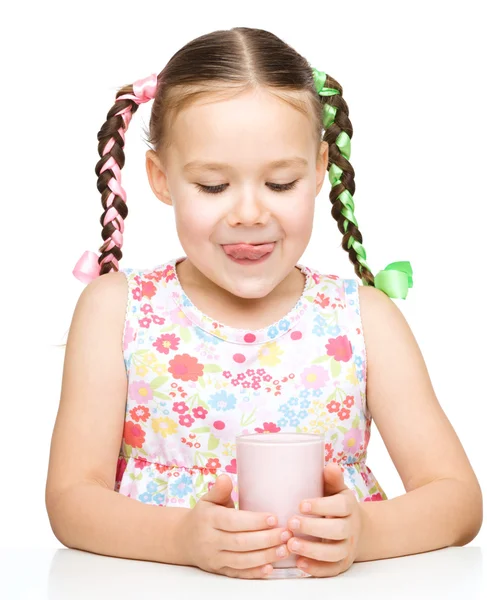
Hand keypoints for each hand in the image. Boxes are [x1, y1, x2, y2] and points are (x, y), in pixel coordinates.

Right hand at [176, 474, 292, 578]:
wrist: (183, 539)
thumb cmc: (203, 516)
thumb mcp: (208, 499)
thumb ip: (219, 490)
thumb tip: (225, 478)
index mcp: (209, 519)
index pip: (233, 521)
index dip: (254, 521)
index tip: (274, 518)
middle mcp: (210, 540)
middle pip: (240, 542)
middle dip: (265, 539)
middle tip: (286, 534)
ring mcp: (214, 558)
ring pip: (241, 560)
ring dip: (264, 556)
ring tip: (284, 550)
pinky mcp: (219, 570)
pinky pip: (238, 574)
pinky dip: (254, 573)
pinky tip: (270, 568)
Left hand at [286, 462, 361, 577]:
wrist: (354, 527)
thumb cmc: (336, 503)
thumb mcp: (336, 489)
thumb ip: (332, 479)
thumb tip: (329, 465)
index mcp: (349, 506)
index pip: (340, 506)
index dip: (321, 506)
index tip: (300, 505)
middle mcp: (351, 527)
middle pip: (337, 530)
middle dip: (313, 528)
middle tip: (291, 523)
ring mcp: (348, 547)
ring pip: (334, 552)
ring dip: (312, 550)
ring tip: (290, 544)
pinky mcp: (342, 563)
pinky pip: (332, 569)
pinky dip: (316, 569)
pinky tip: (299, 563)